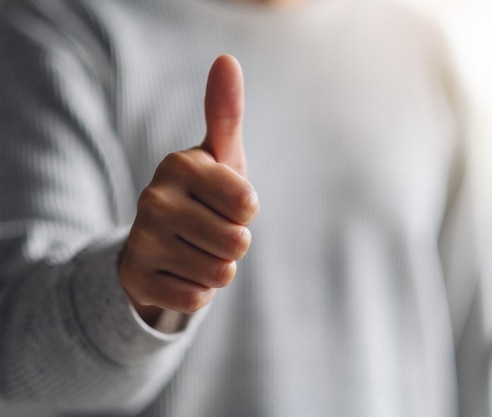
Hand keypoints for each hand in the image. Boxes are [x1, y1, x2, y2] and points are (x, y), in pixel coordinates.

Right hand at [119, 55, 258, 324]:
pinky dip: (198, 290)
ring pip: (220, 273)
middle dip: (235, 242)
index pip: (248, 204)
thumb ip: (226, 112)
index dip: (246, 210)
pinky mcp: (136, 279)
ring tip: (197, 249)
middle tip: (211, 229)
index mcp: (178, 164)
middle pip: (237, 242)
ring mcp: (141, 241)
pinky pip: (197, 299)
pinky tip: (180, 271)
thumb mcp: (219, 156)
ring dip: (218, 267)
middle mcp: (153, 199)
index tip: (227, 202)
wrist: (158, 240)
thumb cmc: (204, 194)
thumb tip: (227, 60)